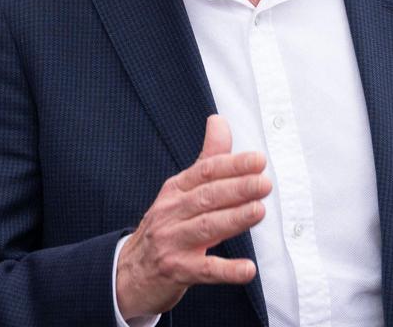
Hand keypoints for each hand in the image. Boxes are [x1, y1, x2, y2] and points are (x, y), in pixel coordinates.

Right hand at [116, 114, 270, 319]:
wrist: (129, 272)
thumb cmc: (166, 226)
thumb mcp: (181, 190)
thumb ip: (207, 159)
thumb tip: (219, 120)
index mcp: (176, 189)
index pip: (205, 171)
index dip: (232, 165)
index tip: (258, 160)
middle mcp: (171, 212)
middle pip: (207, 197)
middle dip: (237, 188)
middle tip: (264, 183)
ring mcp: (172, 242)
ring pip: (206, 228)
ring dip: (233, 219)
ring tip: (258, 211)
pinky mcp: (177, 271)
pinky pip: (204, 270)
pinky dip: (226, 270)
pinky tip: (247, 269)